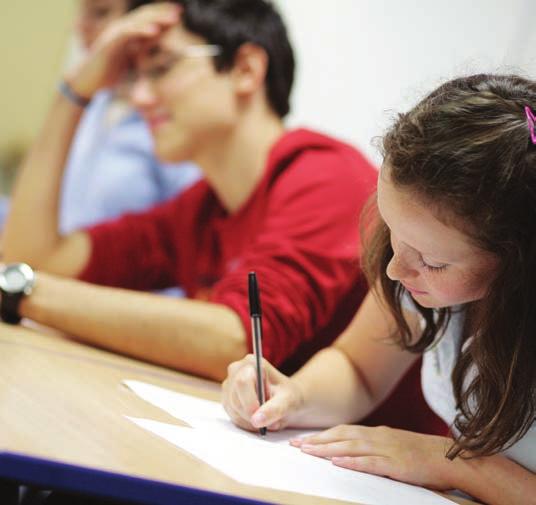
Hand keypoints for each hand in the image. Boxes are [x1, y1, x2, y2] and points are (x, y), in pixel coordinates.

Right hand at [65, 3, 180, 98]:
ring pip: (137, 22)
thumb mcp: (131, 58)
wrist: (88, 81)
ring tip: (172, 19)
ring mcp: (114, 34)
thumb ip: (142, 47)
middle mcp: (120, 29)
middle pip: (144, 16)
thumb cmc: (109, 71)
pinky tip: (155, 31)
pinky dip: (141, 31)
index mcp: (126, 32)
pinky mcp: (110, 43)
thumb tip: (158, 41)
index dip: (162, 14)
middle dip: (162, 12)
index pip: (146, 19)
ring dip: (156, 19)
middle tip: (180, 11)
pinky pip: (128, 33)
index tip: (179, 13)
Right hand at [222, 354, 304, 431]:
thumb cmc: (290, 396)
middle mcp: (236, 370)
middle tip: (271, 421)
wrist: (287, 401)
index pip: (242, 382)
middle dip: (252, 415)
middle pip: (235, 398)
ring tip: (268, 419)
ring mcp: (229, 384)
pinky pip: (232, 416)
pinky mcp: (227, 398)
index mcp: (252, 362)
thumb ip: (274, 409)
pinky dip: (246, 423)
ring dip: (250, 421)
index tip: (261, 418)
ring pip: (233, 409)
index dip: (250, 403)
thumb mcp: (288, 402)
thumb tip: (256, 420)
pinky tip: (259, 419)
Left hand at [291, 425, 456, 489]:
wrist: (449, 456)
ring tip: (307, 452)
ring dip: (326, 448)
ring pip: (350, 446)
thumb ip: (373, 445)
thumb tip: (351, 449)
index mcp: (376, 433)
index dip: (321, 435)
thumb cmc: (421, 453)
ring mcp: (386, 449)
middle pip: (341, 436)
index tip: (302, 440)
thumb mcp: (393, 444)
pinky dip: (352, 461)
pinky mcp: (396, 464)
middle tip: (294, 444)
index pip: (342, 431)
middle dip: (316, 440)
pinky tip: (337, 462)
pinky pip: (370, 462)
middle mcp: (378, 437)